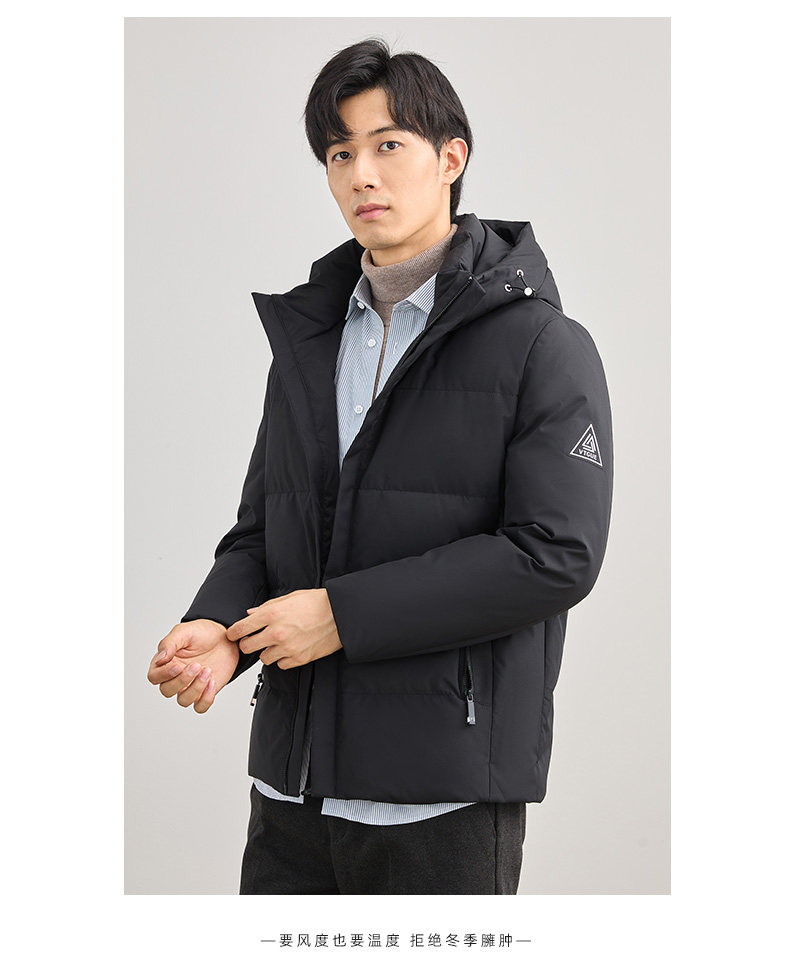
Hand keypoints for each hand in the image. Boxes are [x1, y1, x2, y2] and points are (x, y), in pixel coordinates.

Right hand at [147, 618, 240, 712]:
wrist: (224, 638)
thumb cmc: (202, 633)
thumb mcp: (184, 632)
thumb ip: (169, 643)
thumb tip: (160, 659)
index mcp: (165, 663)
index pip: (154, 677)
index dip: (164, 675)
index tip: (178, 665)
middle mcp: (175, 677)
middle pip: (166, 691)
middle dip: (182, 680)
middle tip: (197, 665)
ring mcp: (190, 686)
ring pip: (183, 701)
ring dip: (196, 688)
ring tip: (208, 670)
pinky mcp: (205, 692)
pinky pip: (200, 707)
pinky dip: (206, 699)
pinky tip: (213, 681)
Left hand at [226, 589, 342, 669]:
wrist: (341, 614)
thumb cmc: (318, 603)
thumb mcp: (290, 597)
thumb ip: (267, 607)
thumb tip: (250, 614)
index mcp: (272, 614)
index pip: (241, 628)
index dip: (233, 632)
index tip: (232, 634)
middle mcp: (277, 632)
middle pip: (247, 647)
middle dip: (247, 643)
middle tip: (252, 640)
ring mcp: (288, 648)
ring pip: (263, 658)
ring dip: (267, 651)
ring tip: (276, 643)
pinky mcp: (299, 659)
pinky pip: (280, 665)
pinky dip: (282, 659)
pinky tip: (289, 649)